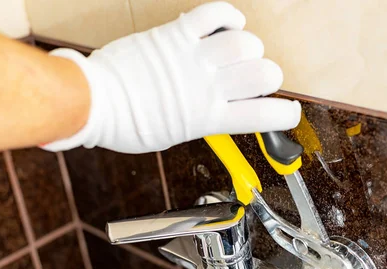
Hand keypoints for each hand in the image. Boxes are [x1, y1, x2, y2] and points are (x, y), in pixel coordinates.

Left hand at [42, 1, 300, 152]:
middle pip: (263, 74)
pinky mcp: (177, 34)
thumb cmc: (130, 125)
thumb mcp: (175, 135)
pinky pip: (215, 14)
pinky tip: (231, 24)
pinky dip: (230, 16)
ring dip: (250, 48)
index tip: (290, 113)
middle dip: (268, 76)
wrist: (96, 101)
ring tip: (238, 53)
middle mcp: (206, 87)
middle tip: (257, 79)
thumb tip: (223, 109)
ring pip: (245, 43)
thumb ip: (205, 120)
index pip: (262, 117)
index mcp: (208, 119)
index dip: (285, 115)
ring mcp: (192, 58)